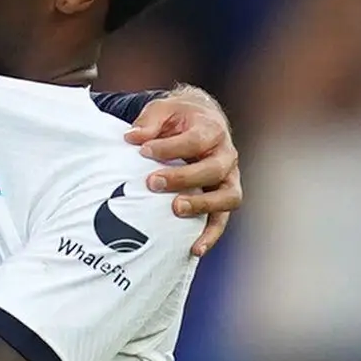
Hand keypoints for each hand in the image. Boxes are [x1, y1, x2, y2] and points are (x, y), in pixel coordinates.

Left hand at [127, 86, 240, 257]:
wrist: (200, 122)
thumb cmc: (177, 119)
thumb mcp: (162, 110)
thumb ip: (148, 122)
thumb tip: (132, 137)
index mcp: (212, 130)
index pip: (194, 141)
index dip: (169, 148)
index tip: (142, 151)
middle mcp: (226, 155)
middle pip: (212, 169)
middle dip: (183, 178)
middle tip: (152, 182)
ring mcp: (228, 179)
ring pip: (227, 196)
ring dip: (202, 206)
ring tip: (176, 210)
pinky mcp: (223, 198)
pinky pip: (222, 220)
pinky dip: (210, 235)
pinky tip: (193, 249)